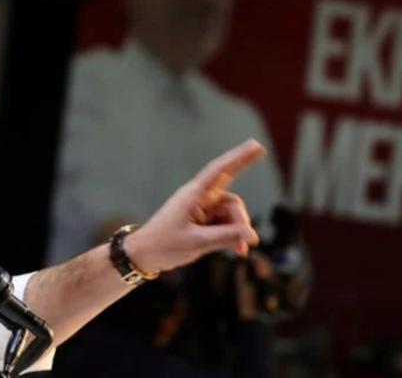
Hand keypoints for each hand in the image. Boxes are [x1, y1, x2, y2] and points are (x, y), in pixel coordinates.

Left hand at [125, 139, 264, 273]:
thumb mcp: (196, 242)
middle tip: (248, 242)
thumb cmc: (164, 245)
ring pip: (231, 215)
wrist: (144, 255)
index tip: (257, 145)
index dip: (240, 157)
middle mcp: (199, 198)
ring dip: (237, 233)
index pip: (220, 170)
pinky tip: (238, 251)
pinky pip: (225, 225)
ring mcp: (202, 210)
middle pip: (232, 201)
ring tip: (239, 251)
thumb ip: (226, 237)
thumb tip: (252, 234)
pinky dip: (232, 237)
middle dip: (241, 220)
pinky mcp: (203, 222)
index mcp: (193, 194)